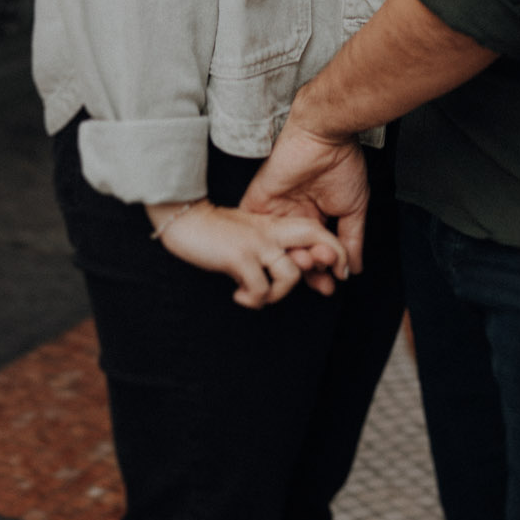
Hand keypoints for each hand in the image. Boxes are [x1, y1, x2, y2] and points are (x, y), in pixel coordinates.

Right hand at [149, 200, 348, 308]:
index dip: (330, 248)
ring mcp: (256, 243)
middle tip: (326, 287)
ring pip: (291, 274)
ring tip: (258, 295)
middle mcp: (270, 231)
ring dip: (277, 295)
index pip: (314, 229)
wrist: (185, 219)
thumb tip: (286, 274)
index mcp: (274, 225)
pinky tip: (239, 295)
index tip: (333, 273)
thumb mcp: (249, 235)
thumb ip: (269, 248)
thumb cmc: (214, 232)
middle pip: (315, 236)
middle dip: (329, 261)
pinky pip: (261, 289)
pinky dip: (252, 300)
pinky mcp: (239, 256)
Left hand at [242, 113, 369, 282]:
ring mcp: (275, 210)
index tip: (332, 284)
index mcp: (315, 216)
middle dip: (308, 273)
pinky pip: (252, 230)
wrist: (324, 136)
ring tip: (310, 264)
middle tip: (322, 283)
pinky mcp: (258, 201)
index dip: (322, 271)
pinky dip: (261, 247)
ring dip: (292, 262)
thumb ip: (352, 240)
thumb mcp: (353, 208)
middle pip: (294, 255)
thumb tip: (351, 269)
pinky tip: (276, 261)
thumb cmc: (342, 163)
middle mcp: (293, 216)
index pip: (314, 253)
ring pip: (276, 248)